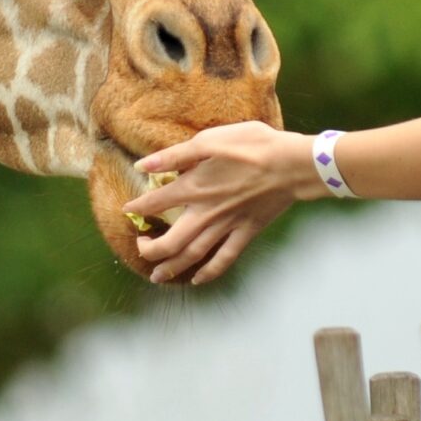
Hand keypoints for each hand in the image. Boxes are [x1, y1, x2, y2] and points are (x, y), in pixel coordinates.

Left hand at [122, 121, 317, 284]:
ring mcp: (226, 226)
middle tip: (141, 248)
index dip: (138, 208)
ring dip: (172, 268)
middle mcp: (205, 213)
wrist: (291, 165)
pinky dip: (209, 273)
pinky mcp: (246, 233)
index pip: (155, 203)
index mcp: (193, 187)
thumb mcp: (210, 140)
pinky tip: (198, 280)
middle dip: (150, 250)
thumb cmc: (252, 146)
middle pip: (169, 243)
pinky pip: (224, 259)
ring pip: (192, 256)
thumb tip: (143, 165)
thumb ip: (174, 156)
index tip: (128, 210)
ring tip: (157, 277)